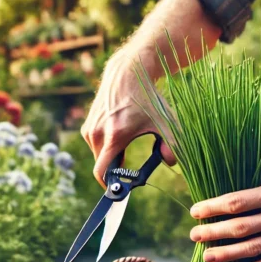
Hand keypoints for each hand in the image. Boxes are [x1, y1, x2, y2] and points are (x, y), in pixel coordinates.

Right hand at [81, 50, 175, 185]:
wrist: (128, 71)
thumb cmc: (149, 98)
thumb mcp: (166, 120)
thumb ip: (173, 144)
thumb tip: (171, 162)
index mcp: (115, 136)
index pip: (102, 172)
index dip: (110, 185)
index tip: (121, 189)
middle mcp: (97, 133)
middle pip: (103, 166)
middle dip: (116, 170)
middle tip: (132, 166)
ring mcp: (90, 128)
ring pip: (99, 156)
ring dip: (112, 156)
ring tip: (128, 139)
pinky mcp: (87, 124)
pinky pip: (95, 145)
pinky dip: (106, 146)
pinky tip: (119, 131)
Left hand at [188, 169, 260, 261]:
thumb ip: (257, 190)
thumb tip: (223, 200)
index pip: (237, 202)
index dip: (213, 208)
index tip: (195, 211)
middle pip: (240, 227)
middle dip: (213, 232)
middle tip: (194, 235)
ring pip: (252, 248)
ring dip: (226, 254)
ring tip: (206, 256)